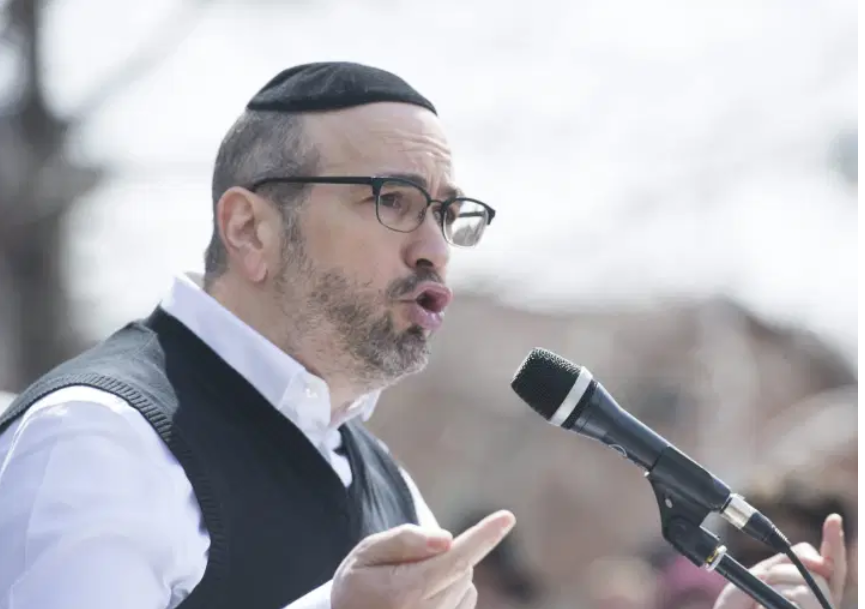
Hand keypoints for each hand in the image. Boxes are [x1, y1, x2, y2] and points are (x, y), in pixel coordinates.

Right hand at [331, 510, 515, 608]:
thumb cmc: (355, 589)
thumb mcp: (366, 555)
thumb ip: (404, 541)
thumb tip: (448, 539)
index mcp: (406, 593)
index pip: (454, 560)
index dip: (483, 537)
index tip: (507, 517)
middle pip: (462, 568)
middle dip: (447, 555)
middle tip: (406, 564)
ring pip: (467, 584)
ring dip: (449, 575)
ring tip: (409, 587)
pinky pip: (465, 601)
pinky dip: (451, 592)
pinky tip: (421, 600)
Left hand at [713, 514, 846, 608]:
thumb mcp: (753, 583)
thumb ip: (779, 567)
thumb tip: (817, 560)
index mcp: (808, 594)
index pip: (830, 567)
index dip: (834, 542)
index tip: (832, 519)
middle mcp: (820, 605)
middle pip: (821, 574)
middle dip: (786, 570)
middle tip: (766, 581)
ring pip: (813, 588)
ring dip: (780, 586)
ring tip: (760, 604)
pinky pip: (803, 602)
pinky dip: (778, 600)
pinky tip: (763, 607)